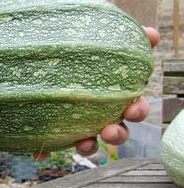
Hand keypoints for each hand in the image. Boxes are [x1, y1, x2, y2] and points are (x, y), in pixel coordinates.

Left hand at [35, 26, 159, 160]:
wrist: (36, 41)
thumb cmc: (74, 42)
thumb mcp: (97, 34)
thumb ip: (125, 35)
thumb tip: (152, 34)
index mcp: (114, 94)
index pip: (132, 106)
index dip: (137, 111)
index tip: (132, 111)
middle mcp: (99, 112)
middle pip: (116, 129)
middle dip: (117, 134)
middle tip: (110, 131)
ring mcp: (76, 121)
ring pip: (89, 142)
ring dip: (89, 146)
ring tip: (84, 144)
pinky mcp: (52, 126)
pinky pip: (50, 142)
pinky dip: (46, 150)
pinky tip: (39, 153)